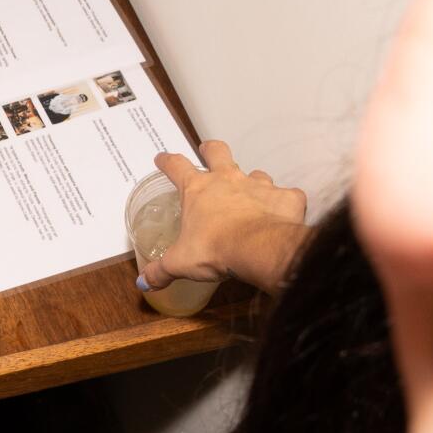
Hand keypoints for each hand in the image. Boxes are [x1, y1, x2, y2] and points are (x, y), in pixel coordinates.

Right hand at [140, 140, 309, 295]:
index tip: (162, 159)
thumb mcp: (180, 262)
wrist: (258, 249)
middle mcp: (228, 180)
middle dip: (211, 150)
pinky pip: (287, 196)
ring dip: (252, 182)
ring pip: (256, 174)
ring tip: (252, 194)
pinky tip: (282, 214)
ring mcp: (259, 185)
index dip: (167, 161)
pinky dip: (284, 203)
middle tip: (208, 151)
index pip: (176, 166)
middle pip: (218, 152)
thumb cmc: (214, 249)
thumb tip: (144, 283)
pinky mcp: (286, 197)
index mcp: (198, 189)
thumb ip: (160, 270)